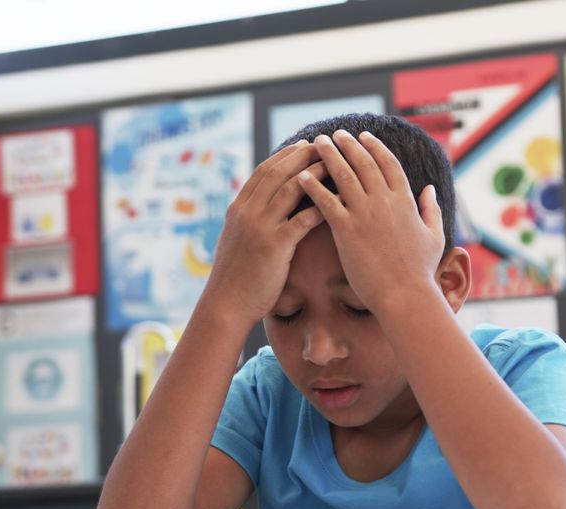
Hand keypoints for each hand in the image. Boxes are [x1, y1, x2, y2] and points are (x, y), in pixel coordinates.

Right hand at [200, 141, 326, 324]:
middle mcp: (247, 212)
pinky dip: (321, 206)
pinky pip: (302, 219)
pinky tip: (338, 201)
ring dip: (314, 174)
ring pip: (291, 189)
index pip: (263, 171)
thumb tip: (260, 208)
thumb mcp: (236, 240)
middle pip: (278, 173)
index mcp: (238, 209)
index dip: (285, 156)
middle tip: (324, 146)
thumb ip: (247, 221)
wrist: (226, 305)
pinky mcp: (275, 246)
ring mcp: (260, 228)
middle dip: (302, 156)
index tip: (303, 146)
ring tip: (334, 165)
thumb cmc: (235, 278)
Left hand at [298, 130, 444, 313]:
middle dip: (348, 144)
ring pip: (343, 175)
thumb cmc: (420, 271)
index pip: (388, 163)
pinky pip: (326, 201)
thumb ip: (431, 209)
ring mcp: (365, 214)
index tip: (363, 136)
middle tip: (335, 134)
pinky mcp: (347, 230)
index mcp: (405, 200)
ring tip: (317, 144)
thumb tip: (429, 188)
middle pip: (363, 163)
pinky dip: (312, 186)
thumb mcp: (434, 235)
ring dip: (328, 156)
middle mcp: (384, 201)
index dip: (374, 147)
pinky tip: (300, 176)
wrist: (405, 296)